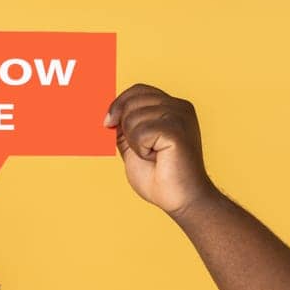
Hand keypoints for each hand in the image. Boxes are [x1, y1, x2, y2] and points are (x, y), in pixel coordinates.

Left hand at [103, 83, 216, 216]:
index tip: (108, 123)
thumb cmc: (161, 178)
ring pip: (133, 116)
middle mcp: (179, 107)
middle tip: (142, 149)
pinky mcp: (176, 129)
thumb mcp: (133, 147)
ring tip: (153, 155)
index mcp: (172, 107)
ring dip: (134, 142)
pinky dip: (141, 148)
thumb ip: (124, 128)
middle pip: (132, 100)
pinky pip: (140, 131)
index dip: (119, 104)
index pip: (138, 90)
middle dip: (125, 127)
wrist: (182, 200)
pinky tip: (156, 157)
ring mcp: (180, 116)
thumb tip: (107, 116)